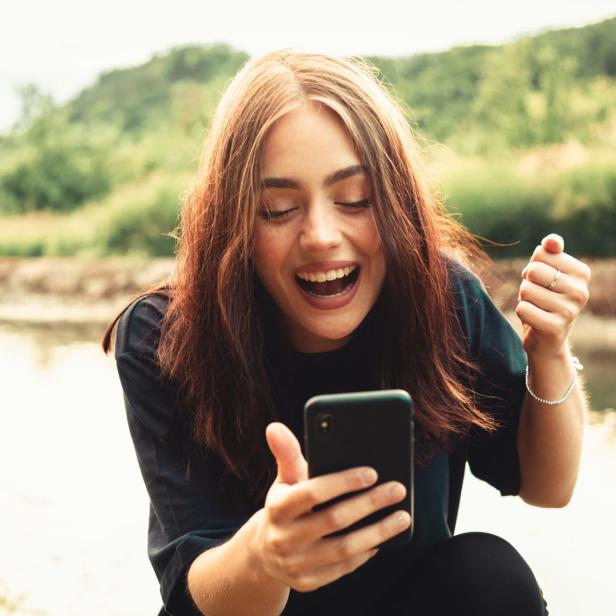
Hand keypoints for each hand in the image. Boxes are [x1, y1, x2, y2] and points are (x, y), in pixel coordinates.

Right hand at [248, 422, 410, 592]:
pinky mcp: (308, 583)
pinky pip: (343, 568)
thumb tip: (274, 427)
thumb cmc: (284, 504)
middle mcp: (284, 537)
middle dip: (370, 503)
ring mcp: (296, 563)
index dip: (343, 482)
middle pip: (334, 519)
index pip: (312, 492)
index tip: (372, 472)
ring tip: (402, 516)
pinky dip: (365, 553)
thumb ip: (286, 453)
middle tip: (397, 489)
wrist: (264, 552)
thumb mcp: (284, 479)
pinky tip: (382, 538)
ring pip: (344, 548)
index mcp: (277, 507)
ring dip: (377, 532)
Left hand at [516, 233, 590, 358]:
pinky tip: (534, 320)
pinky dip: (521, 312)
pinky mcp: (555, 327)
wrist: (547, 338)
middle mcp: (581, 291)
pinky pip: (522, 309)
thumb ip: (549, 252)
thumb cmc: (544, 298)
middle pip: (533, 271)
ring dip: (524, 299)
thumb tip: (552, 241)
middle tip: (537, 295)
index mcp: (581, 272)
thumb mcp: (547, 271)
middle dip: (527, 282)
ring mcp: (570, 310)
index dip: (533, 266)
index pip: (541, 253)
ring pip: (526, 290)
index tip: (543, 280)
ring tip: (536, 307)